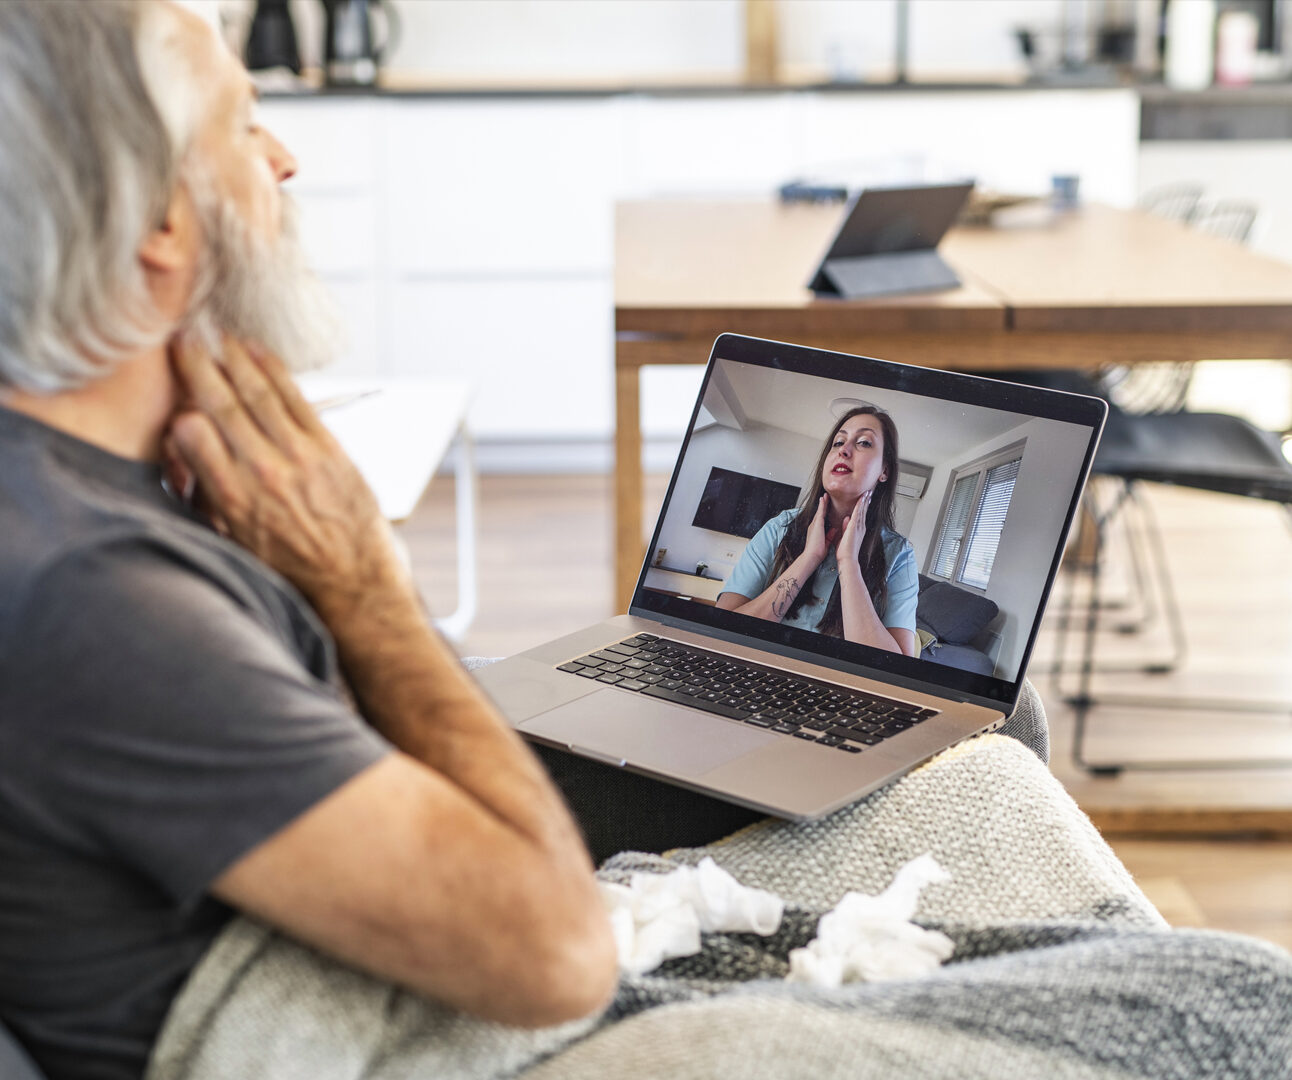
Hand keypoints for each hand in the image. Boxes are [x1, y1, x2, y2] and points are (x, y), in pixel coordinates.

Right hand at [167, 336, 412, 618]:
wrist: (351, 579)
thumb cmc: (289, 566)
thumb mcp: (233, 542)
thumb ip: (207, 498)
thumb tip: (186, 461)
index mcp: (233, 498)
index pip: (191, 434)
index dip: (179, 413)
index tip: (175, 396)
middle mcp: (264, 471)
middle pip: (222, 402)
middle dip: (198, 366)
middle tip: (182, 340)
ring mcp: (300, 456)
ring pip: (259, 392)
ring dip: (234, 358)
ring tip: (216, 335)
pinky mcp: (329, 448)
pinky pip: (296, 397)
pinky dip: (274, 370)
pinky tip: (257, 351)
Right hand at [804, 494, 830, 563]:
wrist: (812, 556)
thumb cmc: (818, 552)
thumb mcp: (826, 542)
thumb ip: (830, 535)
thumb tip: (834, 530)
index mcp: (817, 530)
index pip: (821, 519)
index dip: (824, 512)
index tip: (826, 506)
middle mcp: (814, 525)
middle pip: (820, 512)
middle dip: (823, 505)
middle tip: (825, 497)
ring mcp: (815, 524)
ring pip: (820, 510)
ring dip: (823, 503)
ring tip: (825, 495)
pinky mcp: (817, 523)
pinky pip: (820, 511)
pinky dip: (822, 505)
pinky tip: (824, 499)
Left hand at [836, 490, 870, 565]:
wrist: (848, 559)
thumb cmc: (845, 551)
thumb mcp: (845, 536)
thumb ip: (846, 526)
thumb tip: (846, 518)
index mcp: (858, 529)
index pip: (861, 514)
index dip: (863, 505)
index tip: (865, 498)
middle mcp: (860, 527)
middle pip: (864, 511)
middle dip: (866, 501)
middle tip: (869, 492)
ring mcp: (858, 527)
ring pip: (862, 511)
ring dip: (864, 501)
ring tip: (867, 492)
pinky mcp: (854, 527)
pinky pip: (858, 514)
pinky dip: (860, 506)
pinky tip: (862, 499)